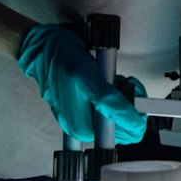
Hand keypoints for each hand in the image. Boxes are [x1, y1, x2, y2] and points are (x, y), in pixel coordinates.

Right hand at [16, 24, 146, 144]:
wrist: (44, 47)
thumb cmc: (61, 60)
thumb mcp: (91, 81)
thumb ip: (113, 105)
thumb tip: (135, 124)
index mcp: (85, 128)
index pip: (128, 133)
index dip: (136, 112)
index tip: (129, 92)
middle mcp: (83, 126)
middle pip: (125, 123)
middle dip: (129, 101)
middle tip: (121, 83)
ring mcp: (83, 115)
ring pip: (119, 112)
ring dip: (123, 93)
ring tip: (112, 79)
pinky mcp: (85, 104)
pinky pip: (109, 102)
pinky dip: (114, 90)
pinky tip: (107, 80)